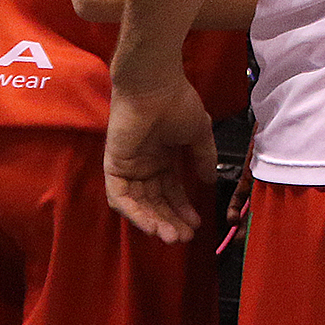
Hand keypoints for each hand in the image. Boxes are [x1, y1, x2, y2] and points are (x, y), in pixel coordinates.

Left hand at [105, 77, 215, 244]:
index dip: (183, 208)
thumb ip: (203, 159)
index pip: (172, 190)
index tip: (198, 222)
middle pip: (156, 201)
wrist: (156, 87)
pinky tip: (152, 224)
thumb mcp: (199, 134)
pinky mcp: (115, 166)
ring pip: (139, 204)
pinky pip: (121, 197)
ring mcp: (129, 167)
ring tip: (172, 236)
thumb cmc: (178, 102)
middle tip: (185, 237)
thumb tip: (210, 182)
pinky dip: (136, 213)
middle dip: (171, 220)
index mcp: (163, 157)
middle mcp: (145, 165)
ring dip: (155, 221)